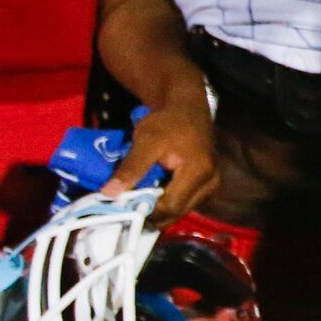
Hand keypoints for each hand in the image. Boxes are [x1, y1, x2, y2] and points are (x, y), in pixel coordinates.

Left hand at [105, 98, 217, 219]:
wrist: (187, 107)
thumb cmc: (167, 122)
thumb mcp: (146, 140)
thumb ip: (130, 168)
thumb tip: (108, 193)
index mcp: (199, 172)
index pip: (171, 206)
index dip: (147, 210)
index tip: (125, 206)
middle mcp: (210, 183)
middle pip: (177, 213)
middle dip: (152, 213)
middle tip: (130, 206)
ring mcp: (212, 185)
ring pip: (181, 210)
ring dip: (160, 209)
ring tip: (140, 200)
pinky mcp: (208, 185)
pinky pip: (186, 203)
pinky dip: (169, 202)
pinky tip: (155, 194)